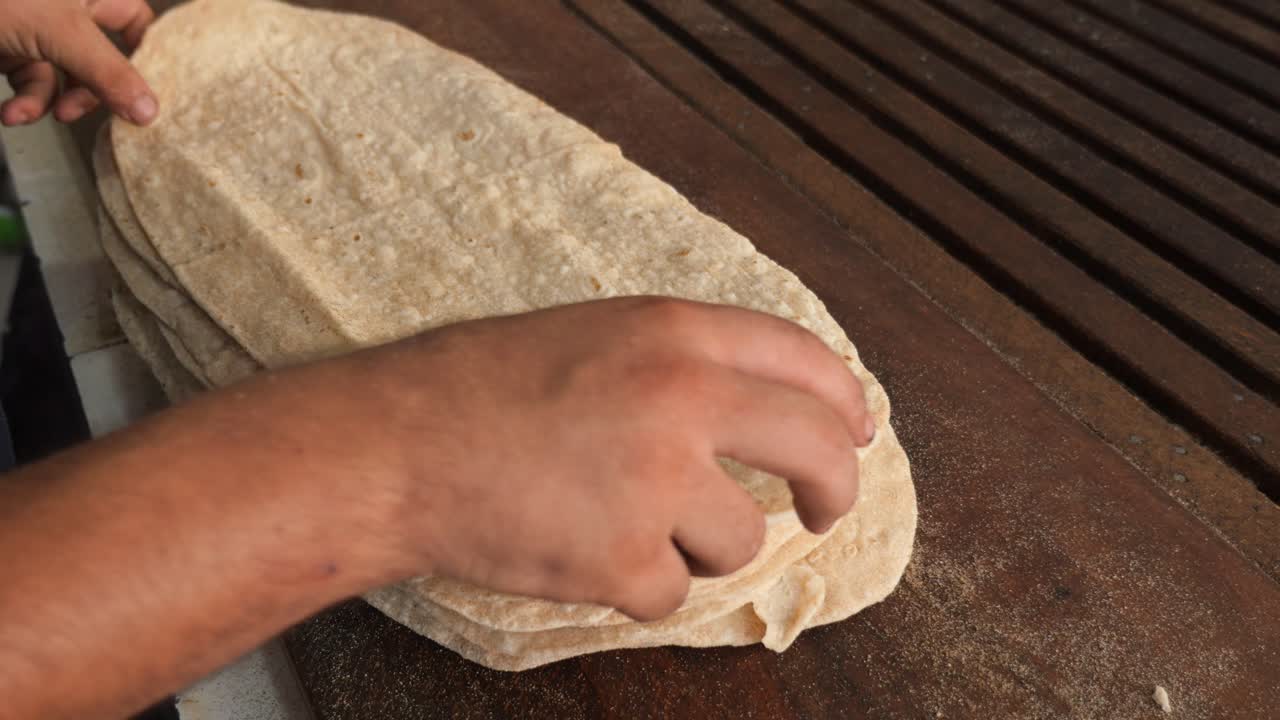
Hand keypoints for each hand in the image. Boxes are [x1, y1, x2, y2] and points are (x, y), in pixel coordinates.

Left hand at [0, 0, 156, 125]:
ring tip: (47, 114)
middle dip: (96, 93)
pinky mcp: (12, 52)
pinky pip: (33, 84)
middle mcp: (69, 10)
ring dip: (55, 104)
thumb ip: (107, 71)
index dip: (149, 55)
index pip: (138, 22)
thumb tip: (148, 111)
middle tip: (98, 111)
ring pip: (67, 79)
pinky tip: (14, 113)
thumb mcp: (60, 31)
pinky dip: (27, 104)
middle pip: (106, 61)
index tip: (154, 93)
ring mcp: (39, 32)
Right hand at [310, 298, 872, 619]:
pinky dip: (636, 584)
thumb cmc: (478, 385)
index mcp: (675, 332)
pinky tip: (580, 549)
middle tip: (826, 511)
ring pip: (742, 540)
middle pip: (819, 450)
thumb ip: (683, 361)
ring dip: (698, 544)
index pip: (806, 359)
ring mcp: (657, 481)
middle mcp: (683, 398)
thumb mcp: (594, 335)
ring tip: (619, 520)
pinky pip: (671, 592)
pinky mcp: (623, 557)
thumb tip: (767, 402)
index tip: (857, 430)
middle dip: (838, 489)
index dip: (845, 400)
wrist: (394, 444)